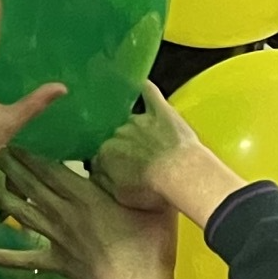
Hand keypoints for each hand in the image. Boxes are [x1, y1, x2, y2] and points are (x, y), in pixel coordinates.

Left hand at [0, 148, 180, 278]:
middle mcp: (64, 215)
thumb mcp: (151, 202)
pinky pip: (28, 260)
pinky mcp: (58, 263)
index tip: (11, 134)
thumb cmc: (150, 246)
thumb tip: (131, 157)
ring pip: (22, 213)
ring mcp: (58, 240)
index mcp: (85, 197)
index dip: (28, 152)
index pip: (50, 169)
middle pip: (30, 185)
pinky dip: (8, 257)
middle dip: (8, 165)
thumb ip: (135, 180)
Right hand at [90, 80, 243, 227]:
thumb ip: (103, 181)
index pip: (98, 156)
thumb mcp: (119, 195)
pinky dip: (143, 87)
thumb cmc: (152, 190)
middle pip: (113, 136)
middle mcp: (117, 133)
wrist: (181, 176)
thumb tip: (96, 171)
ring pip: (128, 119)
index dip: (106, 164)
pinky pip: (149, 93)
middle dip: (120, 146)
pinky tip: (138, 83)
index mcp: (104, 154)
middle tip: (132, 160)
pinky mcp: (161, 111)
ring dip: (132, 128)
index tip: (113, 172)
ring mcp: (139, 120)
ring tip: (142, 140)